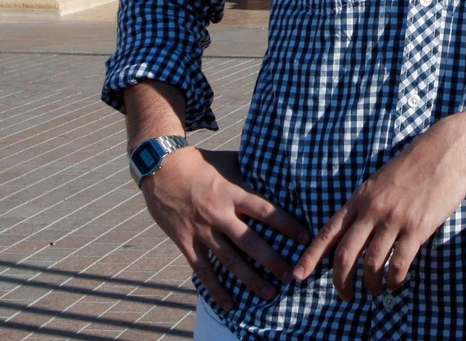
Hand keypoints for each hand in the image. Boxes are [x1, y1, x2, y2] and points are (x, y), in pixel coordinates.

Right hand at [140, 146, 311, 312]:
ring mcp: (202, 230)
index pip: (265, 211)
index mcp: (232, 192)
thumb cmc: (200, 163)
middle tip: (291, 275)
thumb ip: (251, 170)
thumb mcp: (229, 162)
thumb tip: (278, 167)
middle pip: (250, 242)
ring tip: (269, 293)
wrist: (162, 168)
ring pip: (229, 261)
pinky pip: (203, 269)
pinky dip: (215, 288)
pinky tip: (229, 303)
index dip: (286, 225)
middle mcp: (219, 214)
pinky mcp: (186, 242)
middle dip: (272, 261)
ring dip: (250, 279)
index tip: (304, 237)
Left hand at [291, 109, 465, 300]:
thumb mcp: (379, 181)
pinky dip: (394, 280)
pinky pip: (399, 263)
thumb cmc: (414, 164)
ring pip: (371, 264)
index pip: (328, 232)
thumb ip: (366, 204)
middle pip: (345, 255)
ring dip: (371, 284)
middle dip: (340, 281)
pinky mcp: (417, 227)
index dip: (311, 257)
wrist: (445, 150)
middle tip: (345, 296)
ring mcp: (394, 219)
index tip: (298, 275)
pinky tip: (396, 284)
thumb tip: (355, 230)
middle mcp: (372, 210)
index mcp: (360, 198)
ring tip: (375, 291)